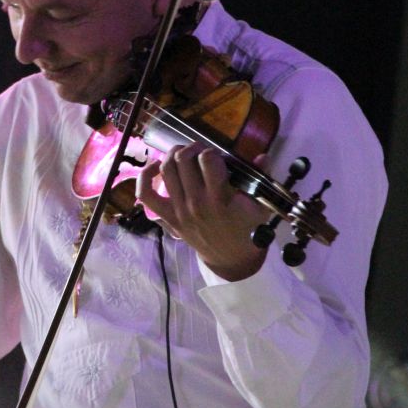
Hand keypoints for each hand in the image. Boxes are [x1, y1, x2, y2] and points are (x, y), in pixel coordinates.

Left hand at [136, 145, 269, 280]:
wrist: (230, 258)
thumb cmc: (247, 229)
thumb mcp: (260, 205)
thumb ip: (259, 178)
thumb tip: (261, 156)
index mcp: (220, 199)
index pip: (207, 159)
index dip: (212, 152)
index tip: (217, 157)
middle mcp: (196, 203)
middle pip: (183, 159)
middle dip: (192, 148)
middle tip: (200, 152)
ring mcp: (178, 210)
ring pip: (166, 169)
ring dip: (173, 155)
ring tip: (184, 155)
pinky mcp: (167, 217)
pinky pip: (146, 195)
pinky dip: (146, 176)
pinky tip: (157, 167)